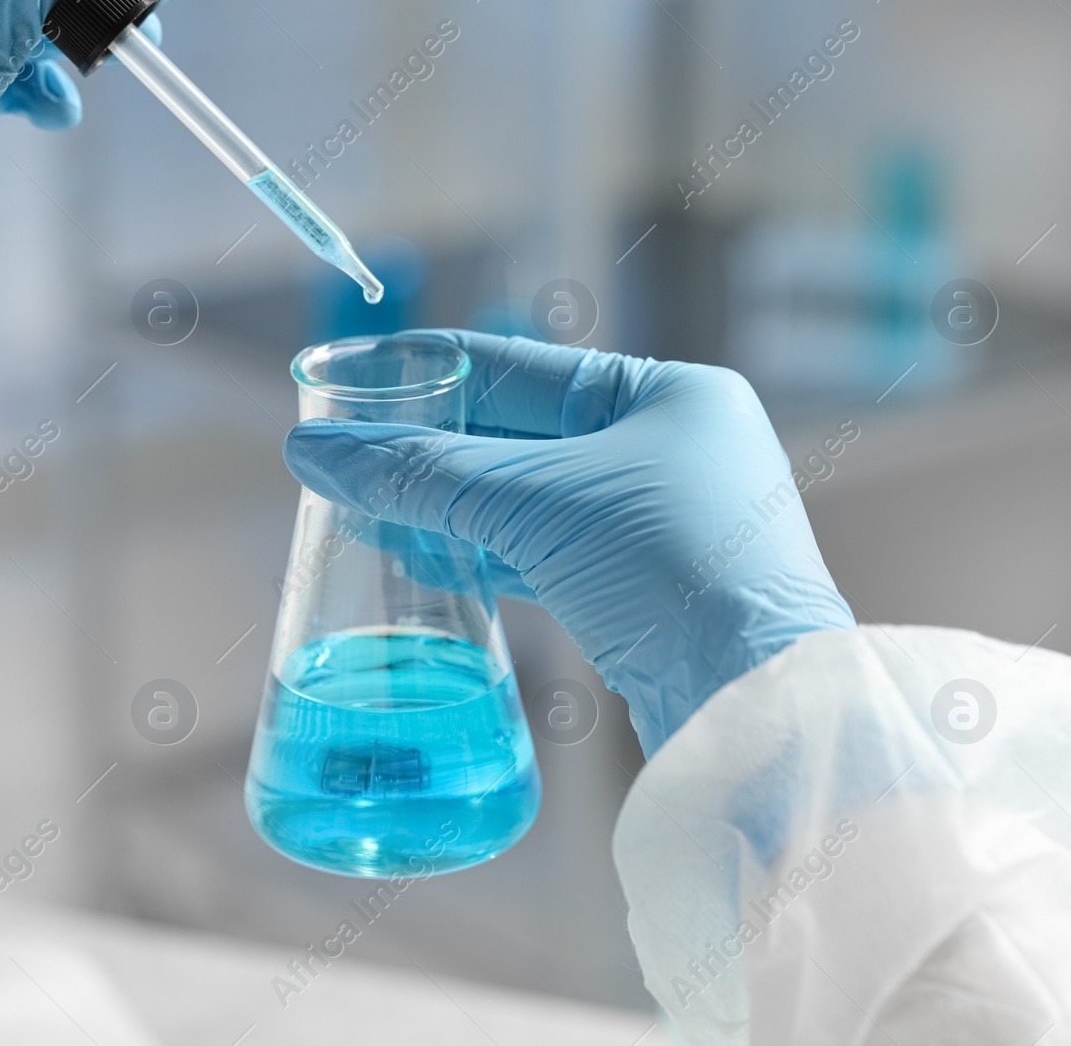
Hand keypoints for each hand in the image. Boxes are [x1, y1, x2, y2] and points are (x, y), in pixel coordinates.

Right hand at [284, 331, 854, 756]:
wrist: (756, 701)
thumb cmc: (669, 570)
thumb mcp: (536, 504)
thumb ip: (420, 476)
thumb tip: (315, 450)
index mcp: (668, 393)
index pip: (518, 368)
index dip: (427, 371)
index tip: (354, 374)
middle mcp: (672, 447)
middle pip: (519, 435)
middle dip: (430, 450)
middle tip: (345, 455)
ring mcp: (664, 522)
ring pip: (529, 500)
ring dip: (449, 507)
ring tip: (367, 510)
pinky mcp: (648, 588)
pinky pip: (548, 551)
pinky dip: (486, 552)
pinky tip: (425, 558)